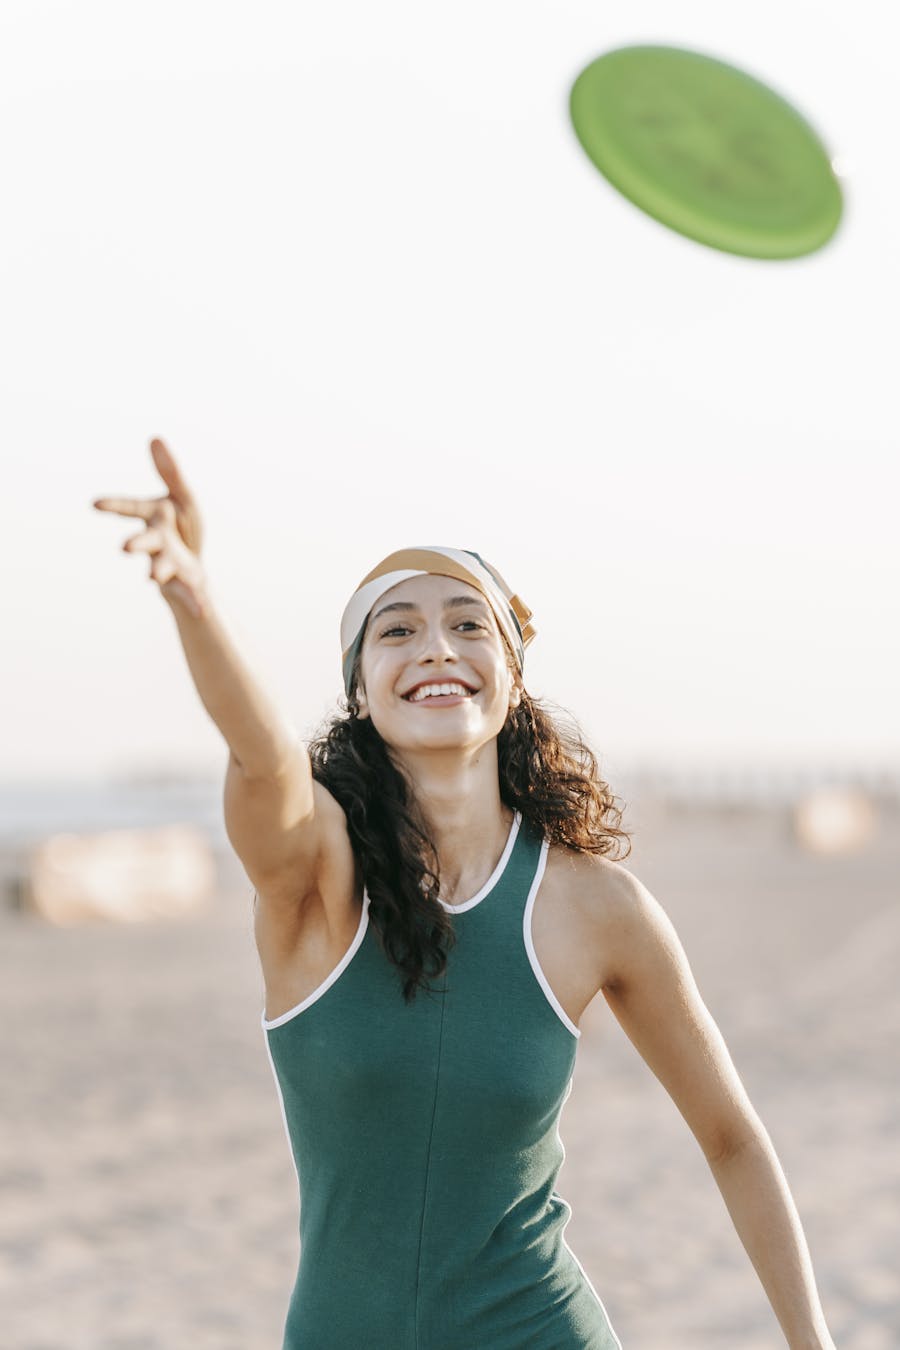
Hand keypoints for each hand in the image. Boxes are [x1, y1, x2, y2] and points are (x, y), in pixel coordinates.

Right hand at [93, 438, 208, 617]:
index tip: (95, 504)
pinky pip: (190, 594)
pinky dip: (195, 602)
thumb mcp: (183, 497)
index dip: (115, 506)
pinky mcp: (184, 583)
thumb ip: (170, 472)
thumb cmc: (183, 528)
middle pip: (146, 541)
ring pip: (161, 567)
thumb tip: (155, 438)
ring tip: (151, 578)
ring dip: (157, 571)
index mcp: (155, 517)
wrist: (191, 566)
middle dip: (136, 543)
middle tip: (125, 548)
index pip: (133, 508)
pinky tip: (204, 611)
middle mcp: (157, 541)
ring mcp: (169, 563)